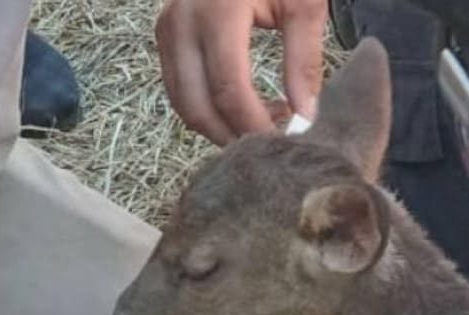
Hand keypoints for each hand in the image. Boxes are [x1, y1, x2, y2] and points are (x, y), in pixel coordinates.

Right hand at [157, 0, 327, 144]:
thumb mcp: (303, 4)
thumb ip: (304, 60)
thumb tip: (306, 117)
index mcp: (218, 12)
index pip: (229, 89)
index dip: (254, 124)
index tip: (282, 143)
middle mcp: (181, 23)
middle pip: (198, 105)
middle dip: (233, 135)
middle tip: (269, 146)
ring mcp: (166, 30)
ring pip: (183, 103)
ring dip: (218, 127)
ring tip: (259, 126)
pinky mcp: (163, 36)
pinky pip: (178, 89)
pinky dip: (205, 109)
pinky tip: (240, 108)